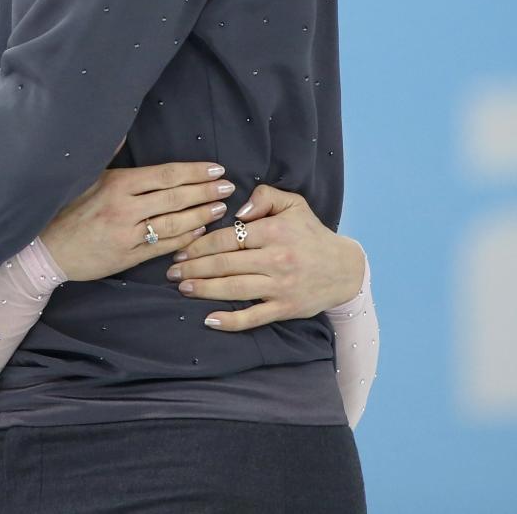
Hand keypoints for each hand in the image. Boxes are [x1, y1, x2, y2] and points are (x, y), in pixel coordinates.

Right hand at [40, 161, 235, 280]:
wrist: (46, 249)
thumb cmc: (66, 208)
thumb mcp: (84, 177)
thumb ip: (107, 154)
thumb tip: (121, 130)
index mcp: (117, 183)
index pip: (165, 175)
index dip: (194, 172)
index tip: (216, 169)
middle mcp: (124, 208)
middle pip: (175, 198)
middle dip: (205, 192)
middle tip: (228, 187)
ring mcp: (127, 234)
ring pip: (173, 224)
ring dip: (201, 216)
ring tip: (220, 209)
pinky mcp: (127, 257)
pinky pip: (162, 246)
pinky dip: (184, 239)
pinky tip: (199, 232)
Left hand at [164, 184, 365, 330]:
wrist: (344, 268)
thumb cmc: (311, 232)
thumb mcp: (293, 203)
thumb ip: (264, 196)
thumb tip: (238, 209)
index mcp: (274, 231)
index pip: (228, 237)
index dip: (200, 244)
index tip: (181, 248)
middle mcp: (276, 259)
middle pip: (225, 264)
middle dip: (194, 267)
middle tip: (172, 271)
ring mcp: (280, 287)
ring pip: (234, 289)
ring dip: (204, 290)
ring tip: (182, 288)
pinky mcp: (285, 308)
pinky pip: (253, 317)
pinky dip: (230, 321)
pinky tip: (209, 320)